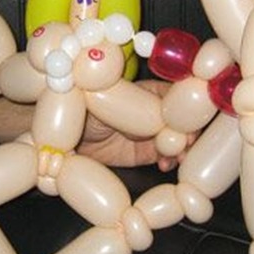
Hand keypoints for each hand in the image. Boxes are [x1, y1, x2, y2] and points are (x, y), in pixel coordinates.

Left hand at [77, 79, 197, 171]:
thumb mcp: (103, 96)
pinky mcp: (145, 153)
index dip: (187, 103)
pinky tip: (165, 164)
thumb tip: (150, 91)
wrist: (63, 136)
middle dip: (190, 127)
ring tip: (177, 155)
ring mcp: (151, 132)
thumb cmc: (80, 106)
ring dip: (184, 146)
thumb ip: (127, 95)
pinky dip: (170, 160)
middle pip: (183, 117)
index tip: (189, 114)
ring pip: (179, 137)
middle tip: (187, 139)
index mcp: (148, 90)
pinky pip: (166, 155)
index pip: (177, 92)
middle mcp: (153, 110)